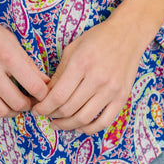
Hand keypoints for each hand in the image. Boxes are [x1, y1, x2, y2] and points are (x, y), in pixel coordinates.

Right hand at [0, 11, 49, 120]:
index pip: (35, 87)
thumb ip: (28, 63)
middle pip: (19, 103)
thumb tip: (45, 83)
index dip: (44, 94)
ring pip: (0, 111)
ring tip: (13, 104)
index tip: (42, 93)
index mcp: (7, 56)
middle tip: (29, 101)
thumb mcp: (10, 40)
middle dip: (29, 105)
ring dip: (11, 112)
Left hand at [31, 0, 163, 132]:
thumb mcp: (72, 48)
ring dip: (68, 125)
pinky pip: (105, 121)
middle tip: (45, 115)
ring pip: (85, 119)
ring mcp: (112, 90)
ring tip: (58, 123)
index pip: (58, 95)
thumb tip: (46, 95)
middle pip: (69, 109)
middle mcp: (97, 79)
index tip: (36, 110)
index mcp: (81, 64)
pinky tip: (79, 126)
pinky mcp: (122, 97)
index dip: (44, 107)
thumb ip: (59, 73)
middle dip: (52, 115)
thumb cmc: (98, 38)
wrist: (128, 34)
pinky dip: (90, 129)